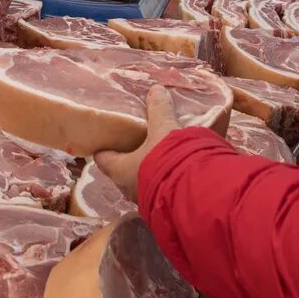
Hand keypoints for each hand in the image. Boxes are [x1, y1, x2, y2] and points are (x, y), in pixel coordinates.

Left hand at [95, 87, 234, 196]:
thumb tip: (155, 90)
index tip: (107, 137)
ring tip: (156, 154)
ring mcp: (145, 200)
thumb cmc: (168, 158)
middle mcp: (128, 188)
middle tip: (134, 142)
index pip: (102, 158)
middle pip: (121, 170)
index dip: (104, 147)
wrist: (196, 191)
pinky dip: (163, 179)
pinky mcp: (164, 207)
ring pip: (140, 182)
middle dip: (127, 158)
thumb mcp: (163, 128)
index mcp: (119, 169)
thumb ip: (158, 109)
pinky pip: (160, 190)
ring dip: (147, 170)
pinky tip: (174, 169)